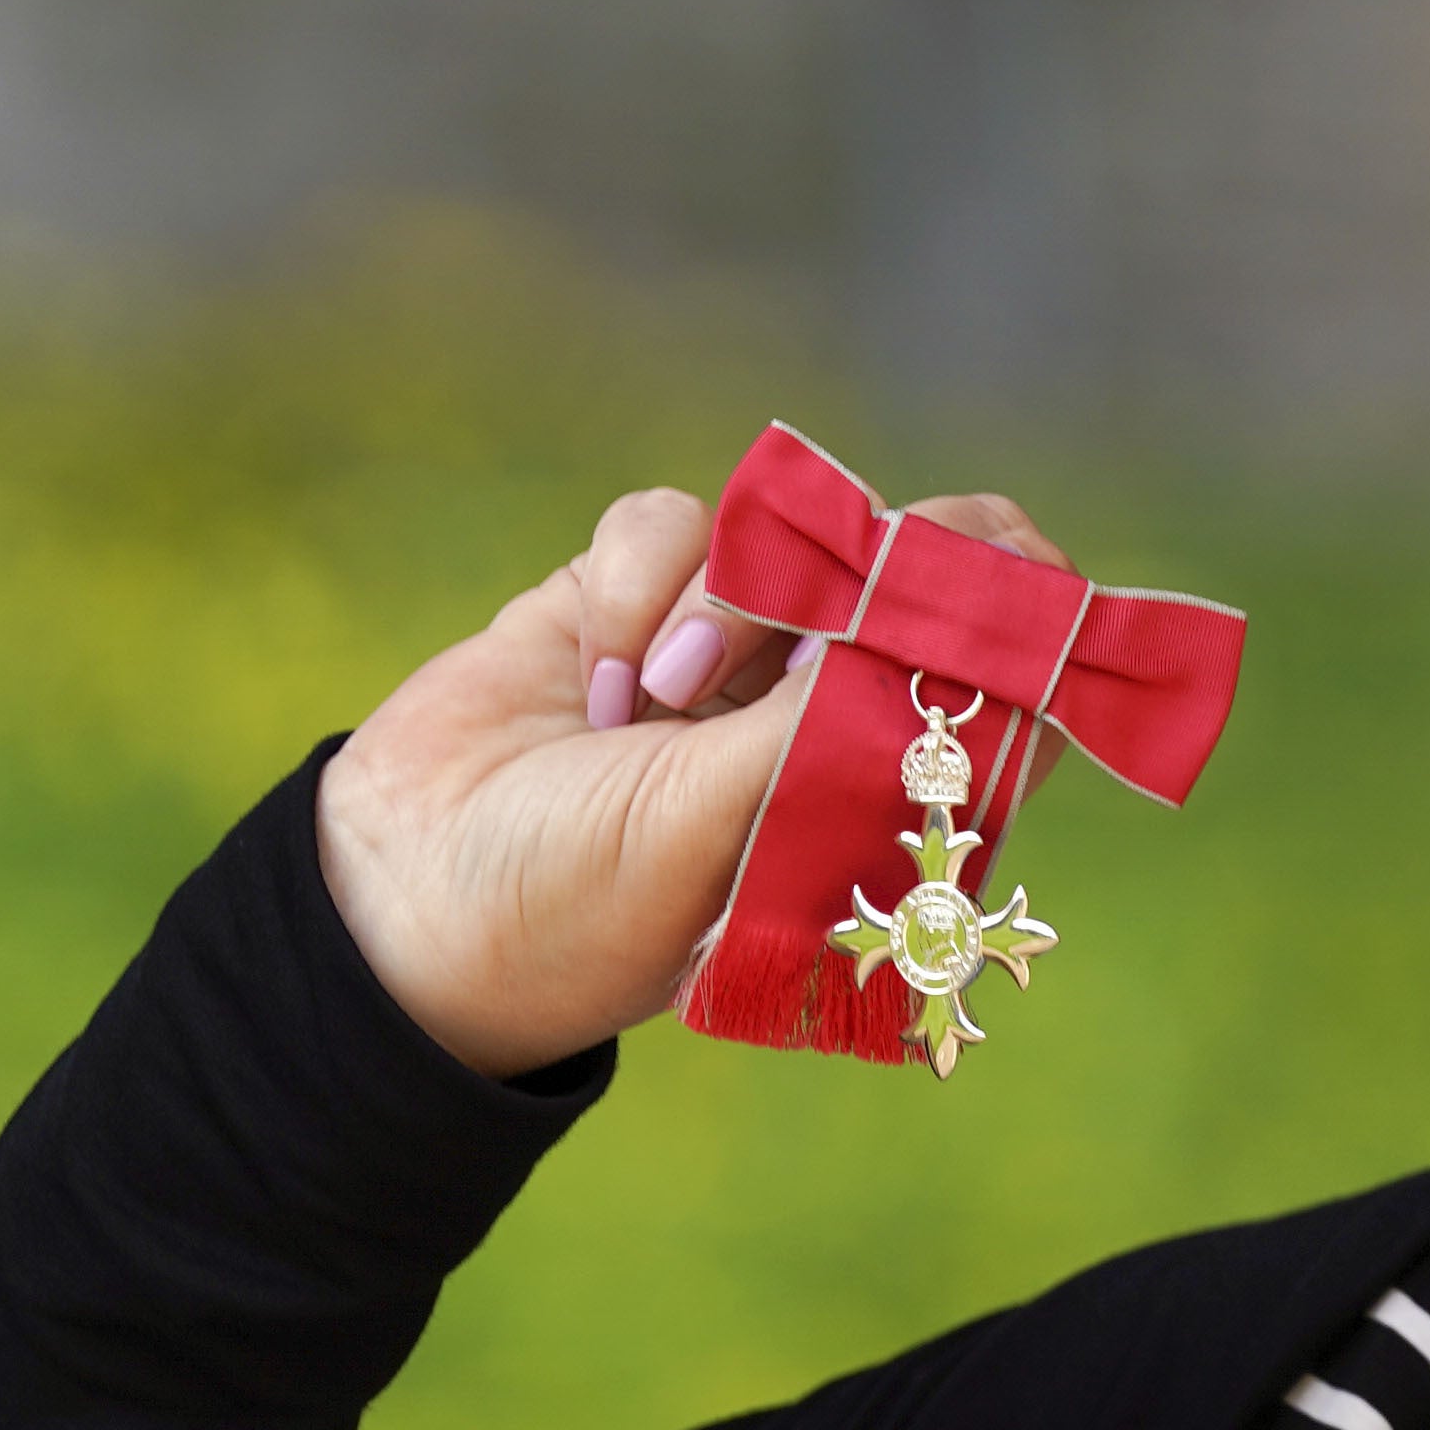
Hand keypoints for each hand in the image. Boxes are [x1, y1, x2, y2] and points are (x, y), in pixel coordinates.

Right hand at [312, 480, 1072, 1077]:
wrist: (406, 903)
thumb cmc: (591, 905)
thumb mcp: (742, 828)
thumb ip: (847, 719)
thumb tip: (953, 631)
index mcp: (889, 790)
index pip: (1018, 677)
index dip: (1022, 619)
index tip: (978, 604)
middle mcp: (826, 711)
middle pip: (927, 567)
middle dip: (889, 565)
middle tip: (848, 586)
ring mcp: (731, 647)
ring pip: (790, 534)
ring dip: (732, 597)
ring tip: (662, 700)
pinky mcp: (631, 596)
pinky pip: (673, 523)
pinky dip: (640, 586)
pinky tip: (601, 683)